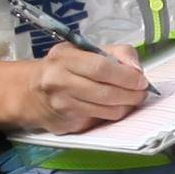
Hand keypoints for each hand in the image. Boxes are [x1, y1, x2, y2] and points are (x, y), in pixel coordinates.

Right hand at [14, 45, 149, 133]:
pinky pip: (99, 121)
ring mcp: (63, 106)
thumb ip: (115, 53)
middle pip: (106, 93)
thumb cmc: (64, 67)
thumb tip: (137, 70)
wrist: (31, 92)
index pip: (101, 68)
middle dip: (131, 94)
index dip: (126, 76)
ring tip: (132, 100)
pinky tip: (115, 107)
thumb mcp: (84, 49)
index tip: (141, 80)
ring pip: (106, 111)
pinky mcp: (67, 124)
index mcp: (65, 58)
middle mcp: (60, 82)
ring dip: (126, 107)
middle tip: (142, 93)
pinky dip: (112, 115)